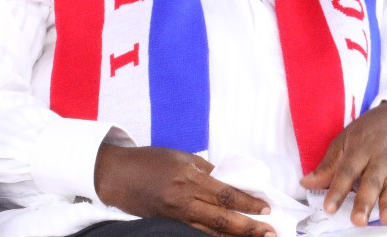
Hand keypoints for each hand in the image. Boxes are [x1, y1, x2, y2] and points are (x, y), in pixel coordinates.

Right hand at [94, 144, 273, 236]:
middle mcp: (183, 200)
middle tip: (270, 232)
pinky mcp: (168, 224)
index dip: (248, 203)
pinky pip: (195, 233)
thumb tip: (231, 182)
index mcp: (189, 178)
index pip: (225, 194)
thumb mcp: (182, 158)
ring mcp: (175, 215)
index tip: (266, 208)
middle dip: (248, 228)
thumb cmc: (150, 161)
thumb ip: (207, 171)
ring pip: (210, 232)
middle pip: (221, 219)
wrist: (117, 175)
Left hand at [300, 101, 386, 226]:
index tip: (329, 208)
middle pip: (371, 182)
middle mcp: (379, 159)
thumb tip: (305, 183)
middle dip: (365, 201)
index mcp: (360, 148)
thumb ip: (329, 164)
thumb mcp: (347, 139)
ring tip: (386, 218)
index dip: (338, 189)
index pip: (347, 171)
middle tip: (358, 220)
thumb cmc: (372, 129)